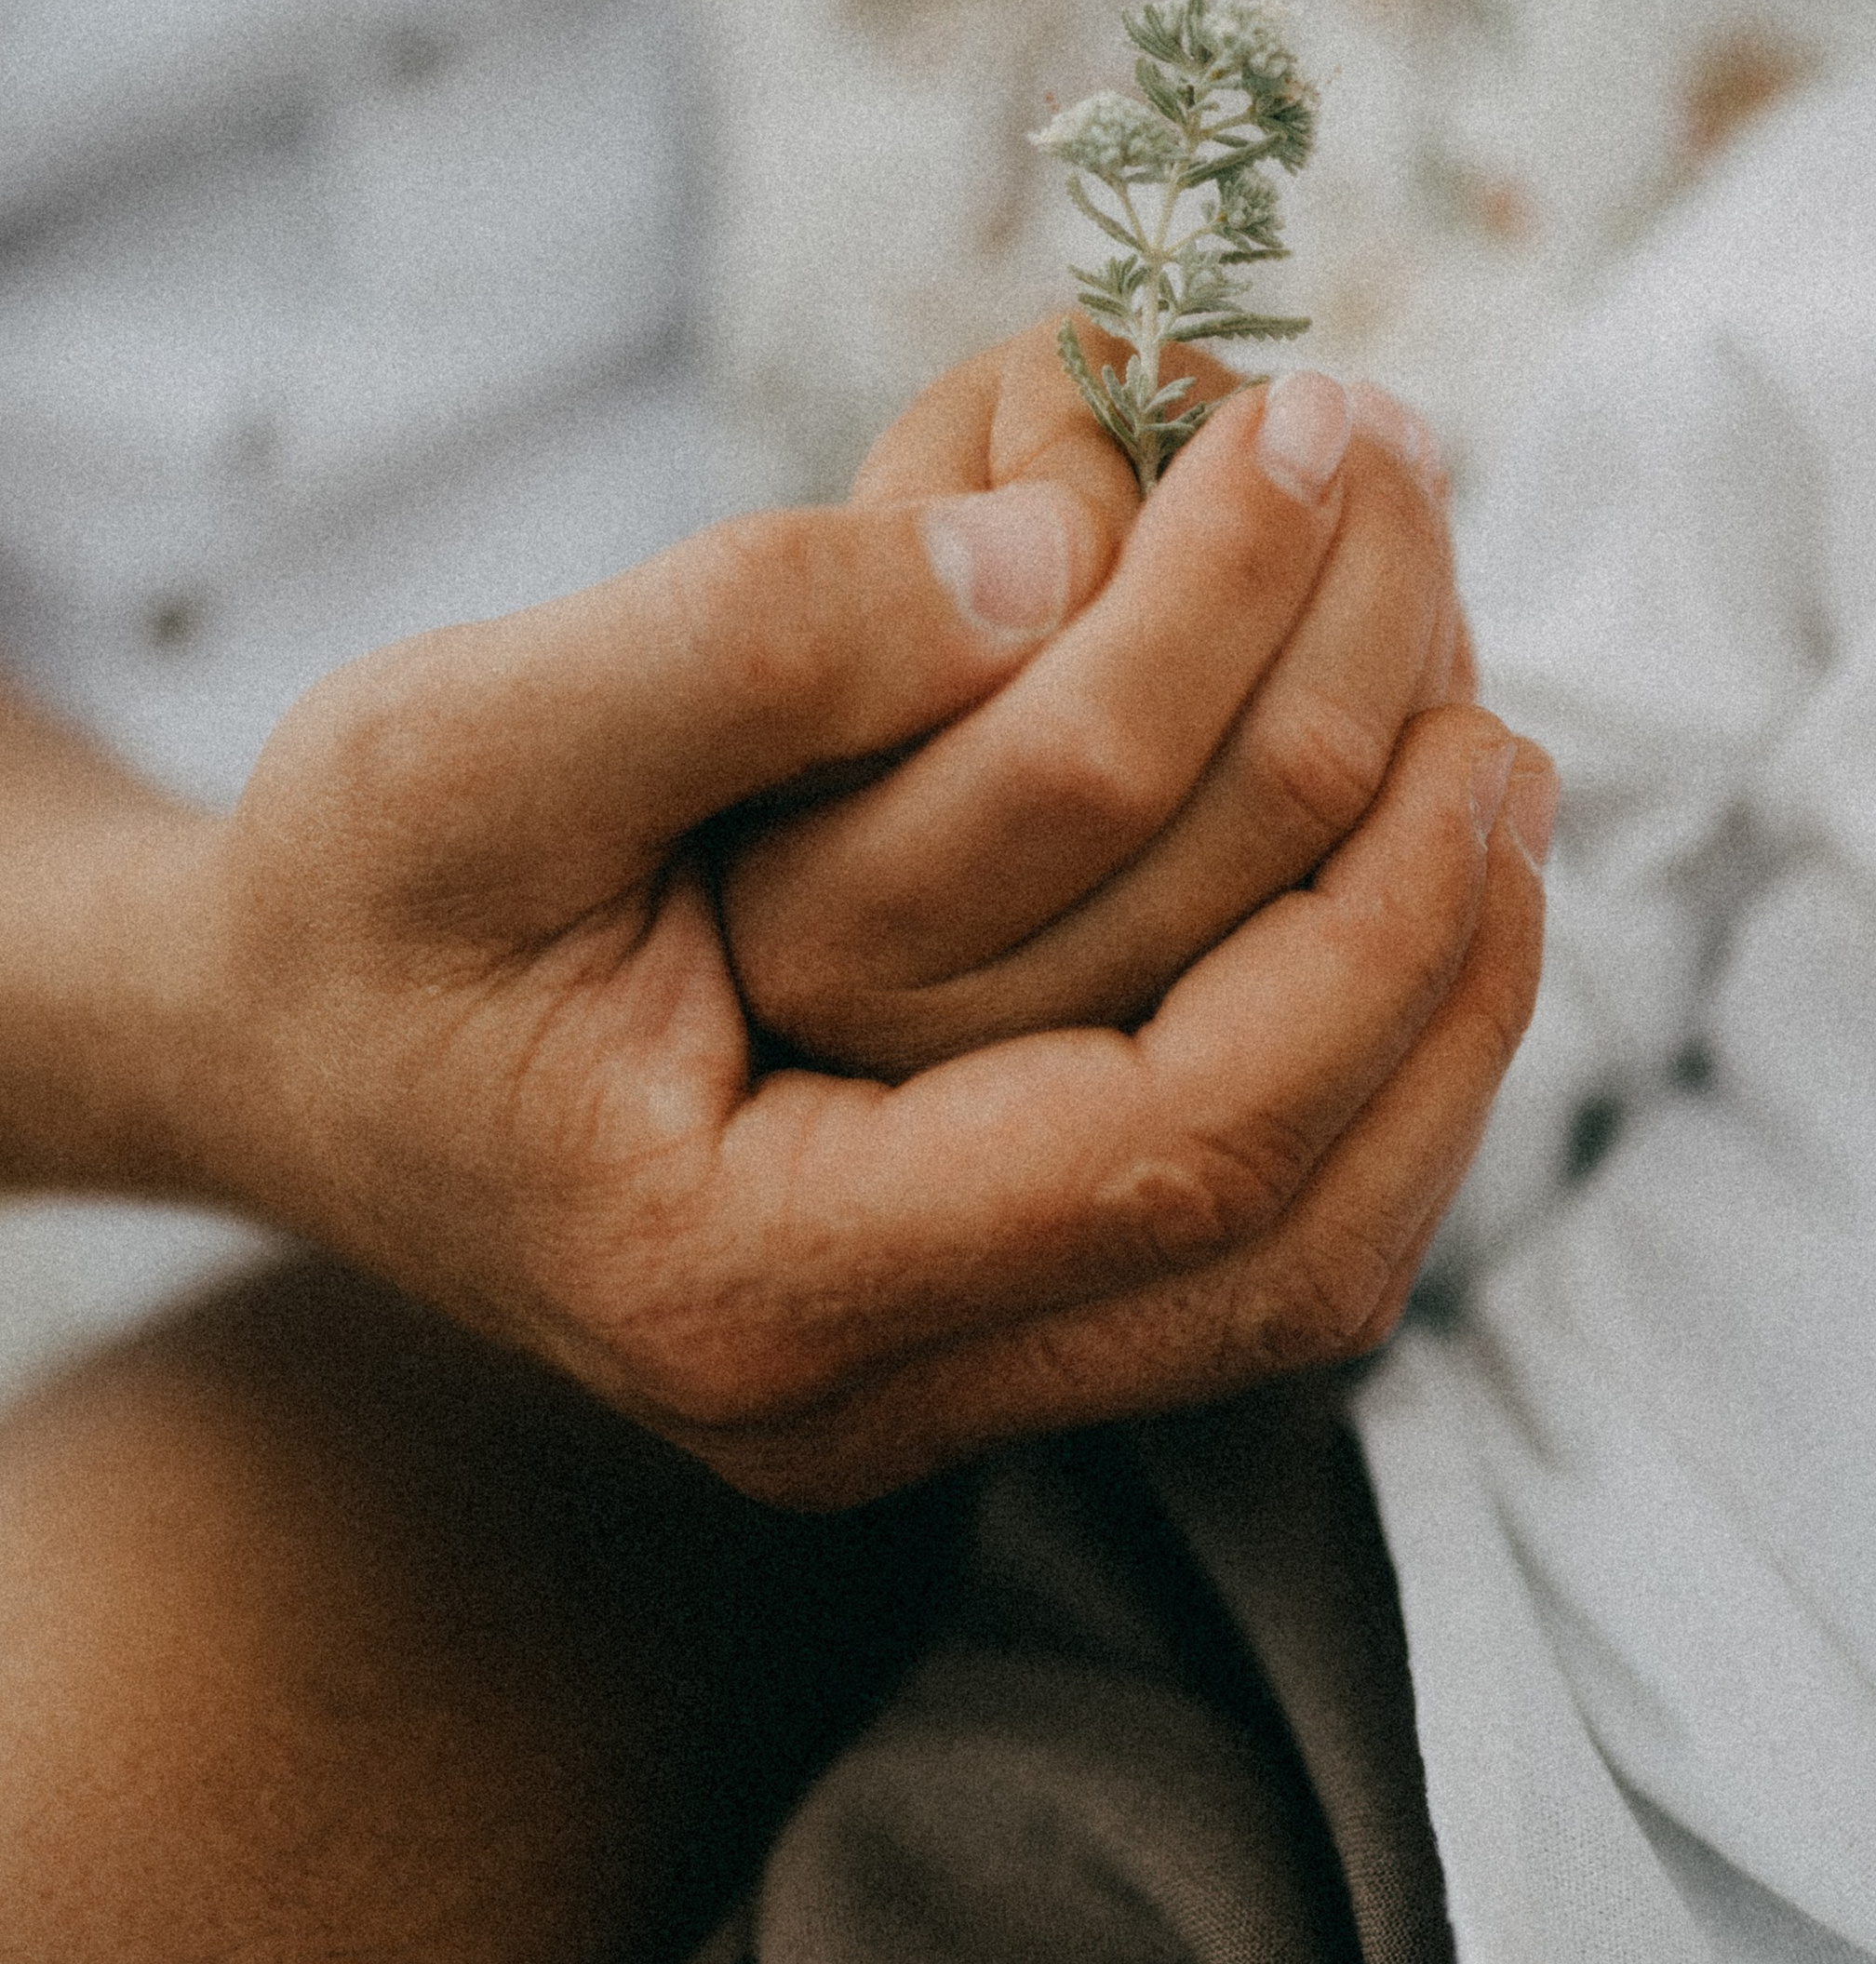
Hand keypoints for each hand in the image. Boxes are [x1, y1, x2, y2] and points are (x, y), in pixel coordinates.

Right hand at [117, 434, 1540, 1507]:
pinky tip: (1387, 894)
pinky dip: (1353, 1070)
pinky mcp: (969, 1324)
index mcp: (737, 1279)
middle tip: (1506, 720)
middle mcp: (855, 1396)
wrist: (280, 1048)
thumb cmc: (354, 896)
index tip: (1455, 703)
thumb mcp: (461, 735)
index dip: (1357, 928)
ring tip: (1492, 793)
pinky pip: (1238, 1244)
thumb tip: (1055, 567)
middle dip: (1433, 965)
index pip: (1170, 1152)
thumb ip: (738, 644)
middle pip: (1279, 1238)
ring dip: (1430, 1032)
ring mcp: (925, 1390)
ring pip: (1295, 1276)